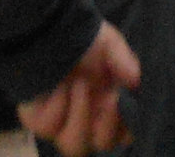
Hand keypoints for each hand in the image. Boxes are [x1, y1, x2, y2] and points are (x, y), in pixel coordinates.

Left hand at [19, 22, 139, 153]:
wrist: (50, 29)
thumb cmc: (84, 39)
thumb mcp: (109, 44)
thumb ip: (124, 62)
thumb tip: (136, 81)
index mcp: (110, 108)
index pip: (126, 133)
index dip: (127, 123)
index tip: (123, 98)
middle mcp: (89, 120)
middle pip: (102, 144)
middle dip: (106, 125)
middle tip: (108, 96)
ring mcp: (62, 123)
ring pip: (73, 146)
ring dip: (80, 115)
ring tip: (79, 84)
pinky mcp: (38, 119)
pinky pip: (47, 127)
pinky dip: (55, 104)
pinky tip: (57, 83)